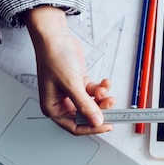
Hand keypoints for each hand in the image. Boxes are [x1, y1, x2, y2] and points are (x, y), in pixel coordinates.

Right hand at [24, 6, 115, 134]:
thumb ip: (85, 105)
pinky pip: (94, 92)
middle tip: (111, 104)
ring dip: (102, 98)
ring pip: (92, 103)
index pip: (75, 126)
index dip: (92, 127)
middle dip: (99, 109)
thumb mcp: (71, 84)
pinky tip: (104, 82)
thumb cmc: (53, 57)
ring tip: (105, 90)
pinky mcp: (79, 84)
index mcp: (52, 108)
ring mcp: (72, 93)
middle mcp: (62, 102)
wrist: (55, 37)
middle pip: (86, 115)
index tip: (107, 125)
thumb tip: (96, 121)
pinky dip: (101, 88)